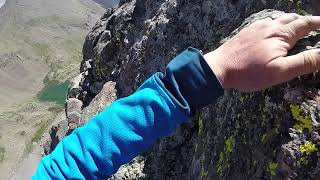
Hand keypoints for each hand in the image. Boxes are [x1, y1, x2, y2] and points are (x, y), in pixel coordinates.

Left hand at [204, 14, 319, 91]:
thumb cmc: (248, 72)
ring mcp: (255, 28)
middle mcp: (269, 26)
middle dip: (305, 22)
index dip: (318, 24)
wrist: (218, 68)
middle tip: (313, 26)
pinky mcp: (245, 33)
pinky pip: (264, 24)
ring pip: (277, 20)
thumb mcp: (280, 71)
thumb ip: (304, 62)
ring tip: (294, 28)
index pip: (306, 24)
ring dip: (289, 22)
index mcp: (281, 34)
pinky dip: (273, 25)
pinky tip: (270, 32)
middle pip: (292, 19)